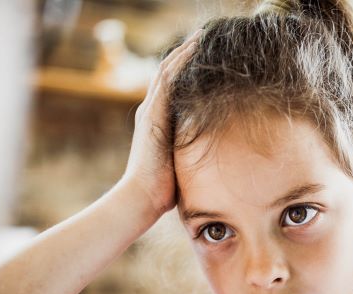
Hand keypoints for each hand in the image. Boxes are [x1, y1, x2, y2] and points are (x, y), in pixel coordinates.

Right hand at [118, 31, 199, 220]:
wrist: (141, 198)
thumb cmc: (161, 191)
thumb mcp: (181, 165)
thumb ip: (189, 155)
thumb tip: (210, 160)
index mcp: (156, 123)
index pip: (170, 89)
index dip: (184, 71)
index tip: (201, 58)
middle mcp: (150, 112)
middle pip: (167, 74)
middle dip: (184, 55)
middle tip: (202, 38)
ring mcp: (149, 112)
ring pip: (166, 71)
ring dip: (183, 52)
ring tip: (200, 37)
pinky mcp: (152, 115)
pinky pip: (166, 81)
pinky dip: (179, 63)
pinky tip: (192, 50)